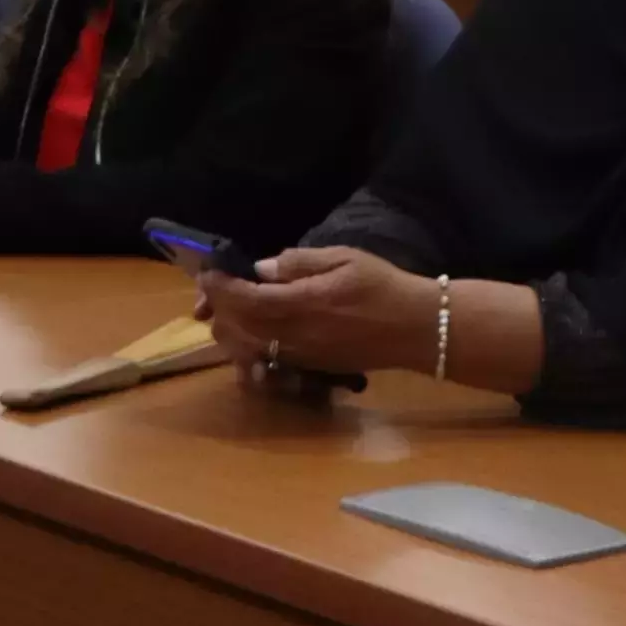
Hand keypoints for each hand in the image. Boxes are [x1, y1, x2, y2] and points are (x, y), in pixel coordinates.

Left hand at [200, 246, 435, 384]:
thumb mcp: (344, 258)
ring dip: (229, 331)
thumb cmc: (382, 285)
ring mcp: (302, 356)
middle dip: (219, 308)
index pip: (248, 299)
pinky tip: (247, 334)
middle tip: (211, 290)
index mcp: (305, 303)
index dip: (222, 287)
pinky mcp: (309, 367)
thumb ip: (300, 263)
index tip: (209, 273)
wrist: (415, 328)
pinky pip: (267, 361)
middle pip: (241, 327)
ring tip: (223, 311)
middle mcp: (298, 335)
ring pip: (249, 349)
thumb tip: (261, 268)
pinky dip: (248, 348)